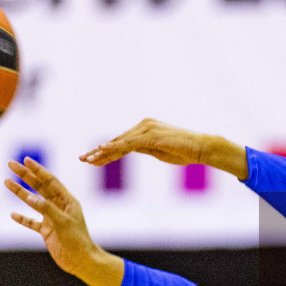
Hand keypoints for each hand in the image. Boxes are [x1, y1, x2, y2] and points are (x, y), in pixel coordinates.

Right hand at [5, 158, 123, 285]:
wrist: (81, 261)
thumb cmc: (77, 240)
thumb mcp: (62, 222)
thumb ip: (46, 208)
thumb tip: (28, 196)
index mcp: (68, 201)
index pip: (50, 181)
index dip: (38, 170)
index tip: (25, 160)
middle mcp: (59, 207)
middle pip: (39, 187)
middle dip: (25, 175)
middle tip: (11, 164)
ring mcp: (52, 219)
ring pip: (33, 202)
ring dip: (20, 192)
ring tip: (6, 182)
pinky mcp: (47, 232)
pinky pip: (32, 222)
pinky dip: (23, 218)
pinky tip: (13, 214)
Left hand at [80, 118, 247, 178]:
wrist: (202, 147)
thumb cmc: (184, 151)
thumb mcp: (159, 152)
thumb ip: (144, 149)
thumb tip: (130, 151)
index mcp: (145, 128)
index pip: (121, 142)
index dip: (105, 151)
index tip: (92, 159)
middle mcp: (143, 125)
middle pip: (117, 141)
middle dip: (99, 152)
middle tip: (83, 159)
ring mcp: (147, 129)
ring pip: (120, 142)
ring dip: (103, 152)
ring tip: (88, 159)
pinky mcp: (151, 135)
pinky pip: (129, 143)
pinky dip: (115, 147)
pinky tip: (102, 150)